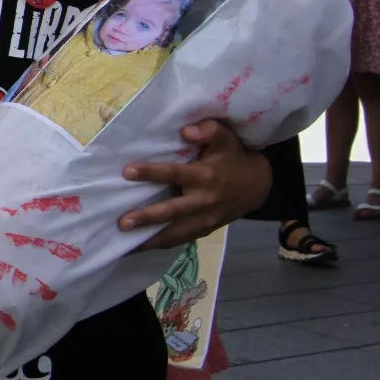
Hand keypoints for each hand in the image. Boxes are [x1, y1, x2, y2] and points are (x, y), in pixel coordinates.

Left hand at [119, 120, 270, 249]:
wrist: (256, 186)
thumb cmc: (233, 157)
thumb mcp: (226, 138)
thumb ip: (209, 130)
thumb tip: (186, 131)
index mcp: (205, 176)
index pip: (174, 174)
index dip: (151, 173)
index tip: (127, 172)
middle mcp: (204, 201)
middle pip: (172, 211)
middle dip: (147, 217)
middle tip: (123, 223)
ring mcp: (204, 220)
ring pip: (175, 233)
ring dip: (150, 239)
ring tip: (124, 245)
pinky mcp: (203, 230)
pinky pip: (179, 240)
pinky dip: (159, 245)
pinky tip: (137, 248)